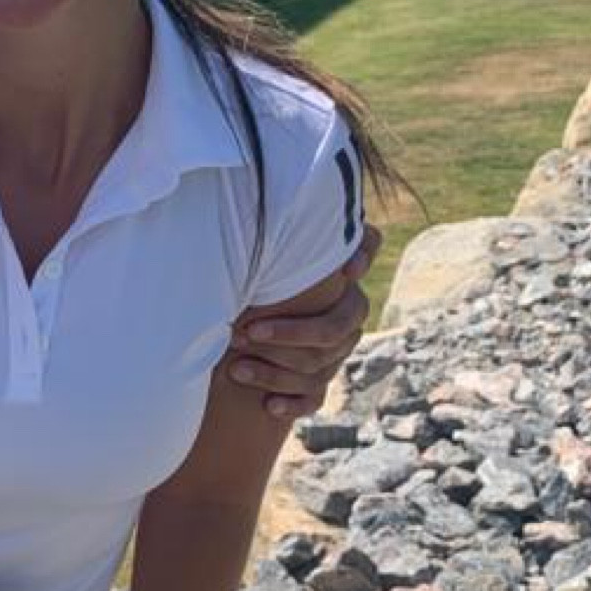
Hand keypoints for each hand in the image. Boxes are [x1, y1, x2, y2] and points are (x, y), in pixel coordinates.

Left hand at [226, 225, 379, 420]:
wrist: (233, 322)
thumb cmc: (250, 282)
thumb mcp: (259, 258)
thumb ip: (277, 235)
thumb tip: (271, 183)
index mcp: (340, 287)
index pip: (357, 277)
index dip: (356, 273)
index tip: (336, 273)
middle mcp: (343, 321)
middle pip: (333, 333)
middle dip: (287, 334)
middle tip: (240, 332)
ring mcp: (331, 355)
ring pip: (318, 369)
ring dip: (274, 371)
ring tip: (234, 369)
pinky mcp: (312, 385)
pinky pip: (313, 400)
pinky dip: (291, 404)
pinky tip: (267, 407)